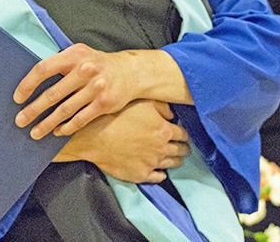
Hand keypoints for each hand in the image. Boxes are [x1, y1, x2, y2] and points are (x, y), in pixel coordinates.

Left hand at [14, 44, 192, 139]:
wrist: (130, 71)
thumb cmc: (97, 63)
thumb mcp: (79, 54)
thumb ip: (60, 62)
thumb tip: (31, 79)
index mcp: (74, 55)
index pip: (44, 69)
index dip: (28, 84)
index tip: (18, 97)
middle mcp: (84, 70)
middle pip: (52, 94)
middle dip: (33, 110)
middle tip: (20, 121)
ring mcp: (95, 87)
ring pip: (65, 110)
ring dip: (47, 123)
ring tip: (35, 132)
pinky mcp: (104, 103)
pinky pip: (80, 119)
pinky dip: (66, 127)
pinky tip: (57, 132)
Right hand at [54, 100, 189, 183]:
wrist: (95, 136)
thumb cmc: (116, 115)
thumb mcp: (141, 102)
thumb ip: (161, 106)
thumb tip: (172, 115)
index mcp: (164, 130)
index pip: (183, 134)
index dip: (184, 134)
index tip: (182, 134)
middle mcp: (162, 148)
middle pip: (180, 151)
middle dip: (183, 148)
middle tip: (182, 147)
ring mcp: (152, 163)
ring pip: (172, 164)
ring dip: (174, 160)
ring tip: (174, 158)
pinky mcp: (141, 175)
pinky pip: (159, 177)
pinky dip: (161, 173)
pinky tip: (160, 170)